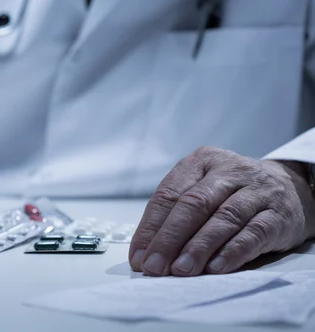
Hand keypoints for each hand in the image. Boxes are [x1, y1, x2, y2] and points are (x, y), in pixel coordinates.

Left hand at [128, 146, 314, 275]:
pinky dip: (232, 252)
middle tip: (154, 266)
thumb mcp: (204, 190)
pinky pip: (253, 233)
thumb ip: (176, 215)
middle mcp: (230, 170)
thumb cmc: (234, 193)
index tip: (138, 256)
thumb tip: (146, 253)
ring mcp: (257, 190)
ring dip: (198, 247)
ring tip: (181, 270)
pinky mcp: (279, 214)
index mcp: (201, 162)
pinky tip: (215, 268)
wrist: (293, 187)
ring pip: (223, 218)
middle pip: (194, 204)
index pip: (169, 194)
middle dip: (170, 238)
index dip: (151, 227)